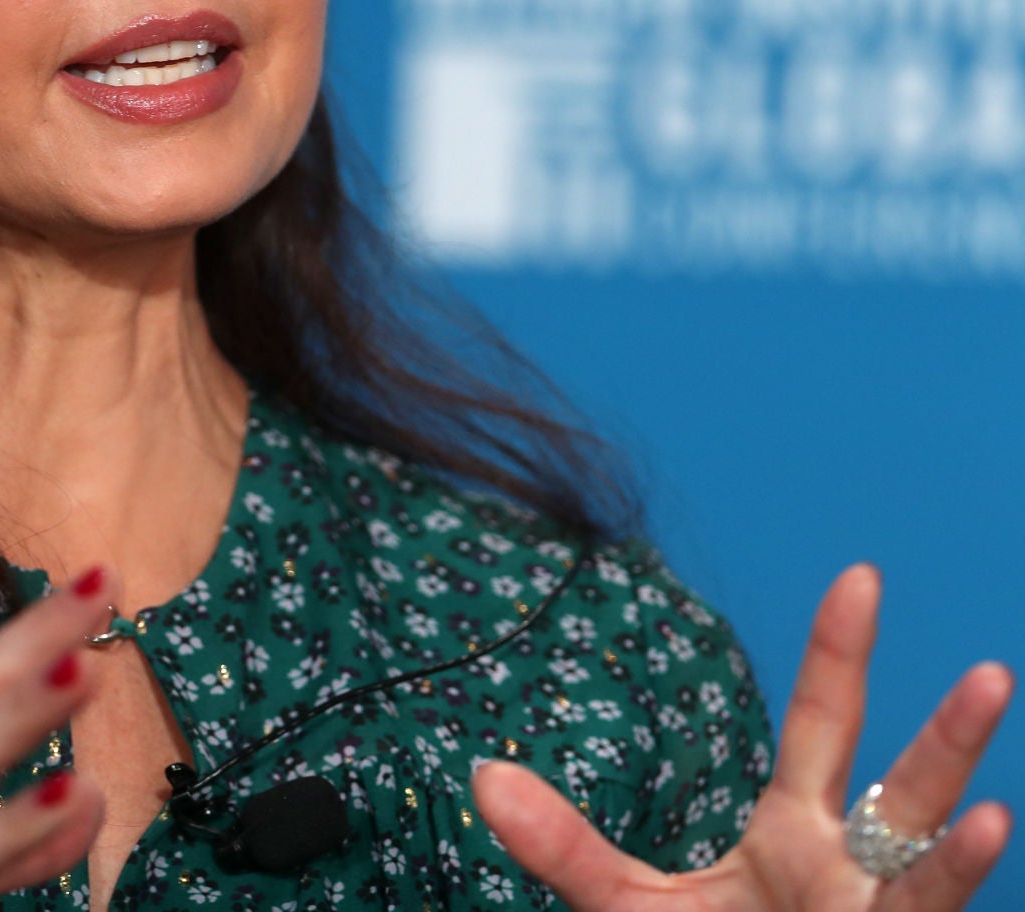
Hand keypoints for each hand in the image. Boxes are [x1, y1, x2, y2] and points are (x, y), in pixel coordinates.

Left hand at [473, 563, 1012, 909]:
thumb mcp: (622, 903)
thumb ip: (561, 843)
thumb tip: (483, 776)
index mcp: (792, 833)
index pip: (821, 725)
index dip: (838, 654)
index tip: (859, 576)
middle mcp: (846, 870)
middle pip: (898, 788)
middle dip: (945, 733)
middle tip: (991, 671)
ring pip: (931, 869)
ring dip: (965, 826)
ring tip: (996, 777)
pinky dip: (951, 878)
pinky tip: (982, 831)